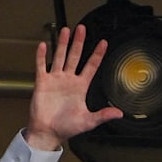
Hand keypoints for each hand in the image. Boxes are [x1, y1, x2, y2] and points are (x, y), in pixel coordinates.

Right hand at [24, 24, 123, 150]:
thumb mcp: (89, 121)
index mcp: (81, 87)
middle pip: (75, 56)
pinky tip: (44, 45)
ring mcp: (55, 79)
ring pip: (60, 57)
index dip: (97, 54)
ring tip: (66, 30)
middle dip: (79, 42)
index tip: (103, 43)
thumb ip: (103, 115)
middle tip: (82, 28)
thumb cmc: (67, 127)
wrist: (48, 132)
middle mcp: (69, 80)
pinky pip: (41, 66)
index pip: (91, 66)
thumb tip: (119, 113)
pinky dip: (42, 56)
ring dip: (63, 44)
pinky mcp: (42, 82)